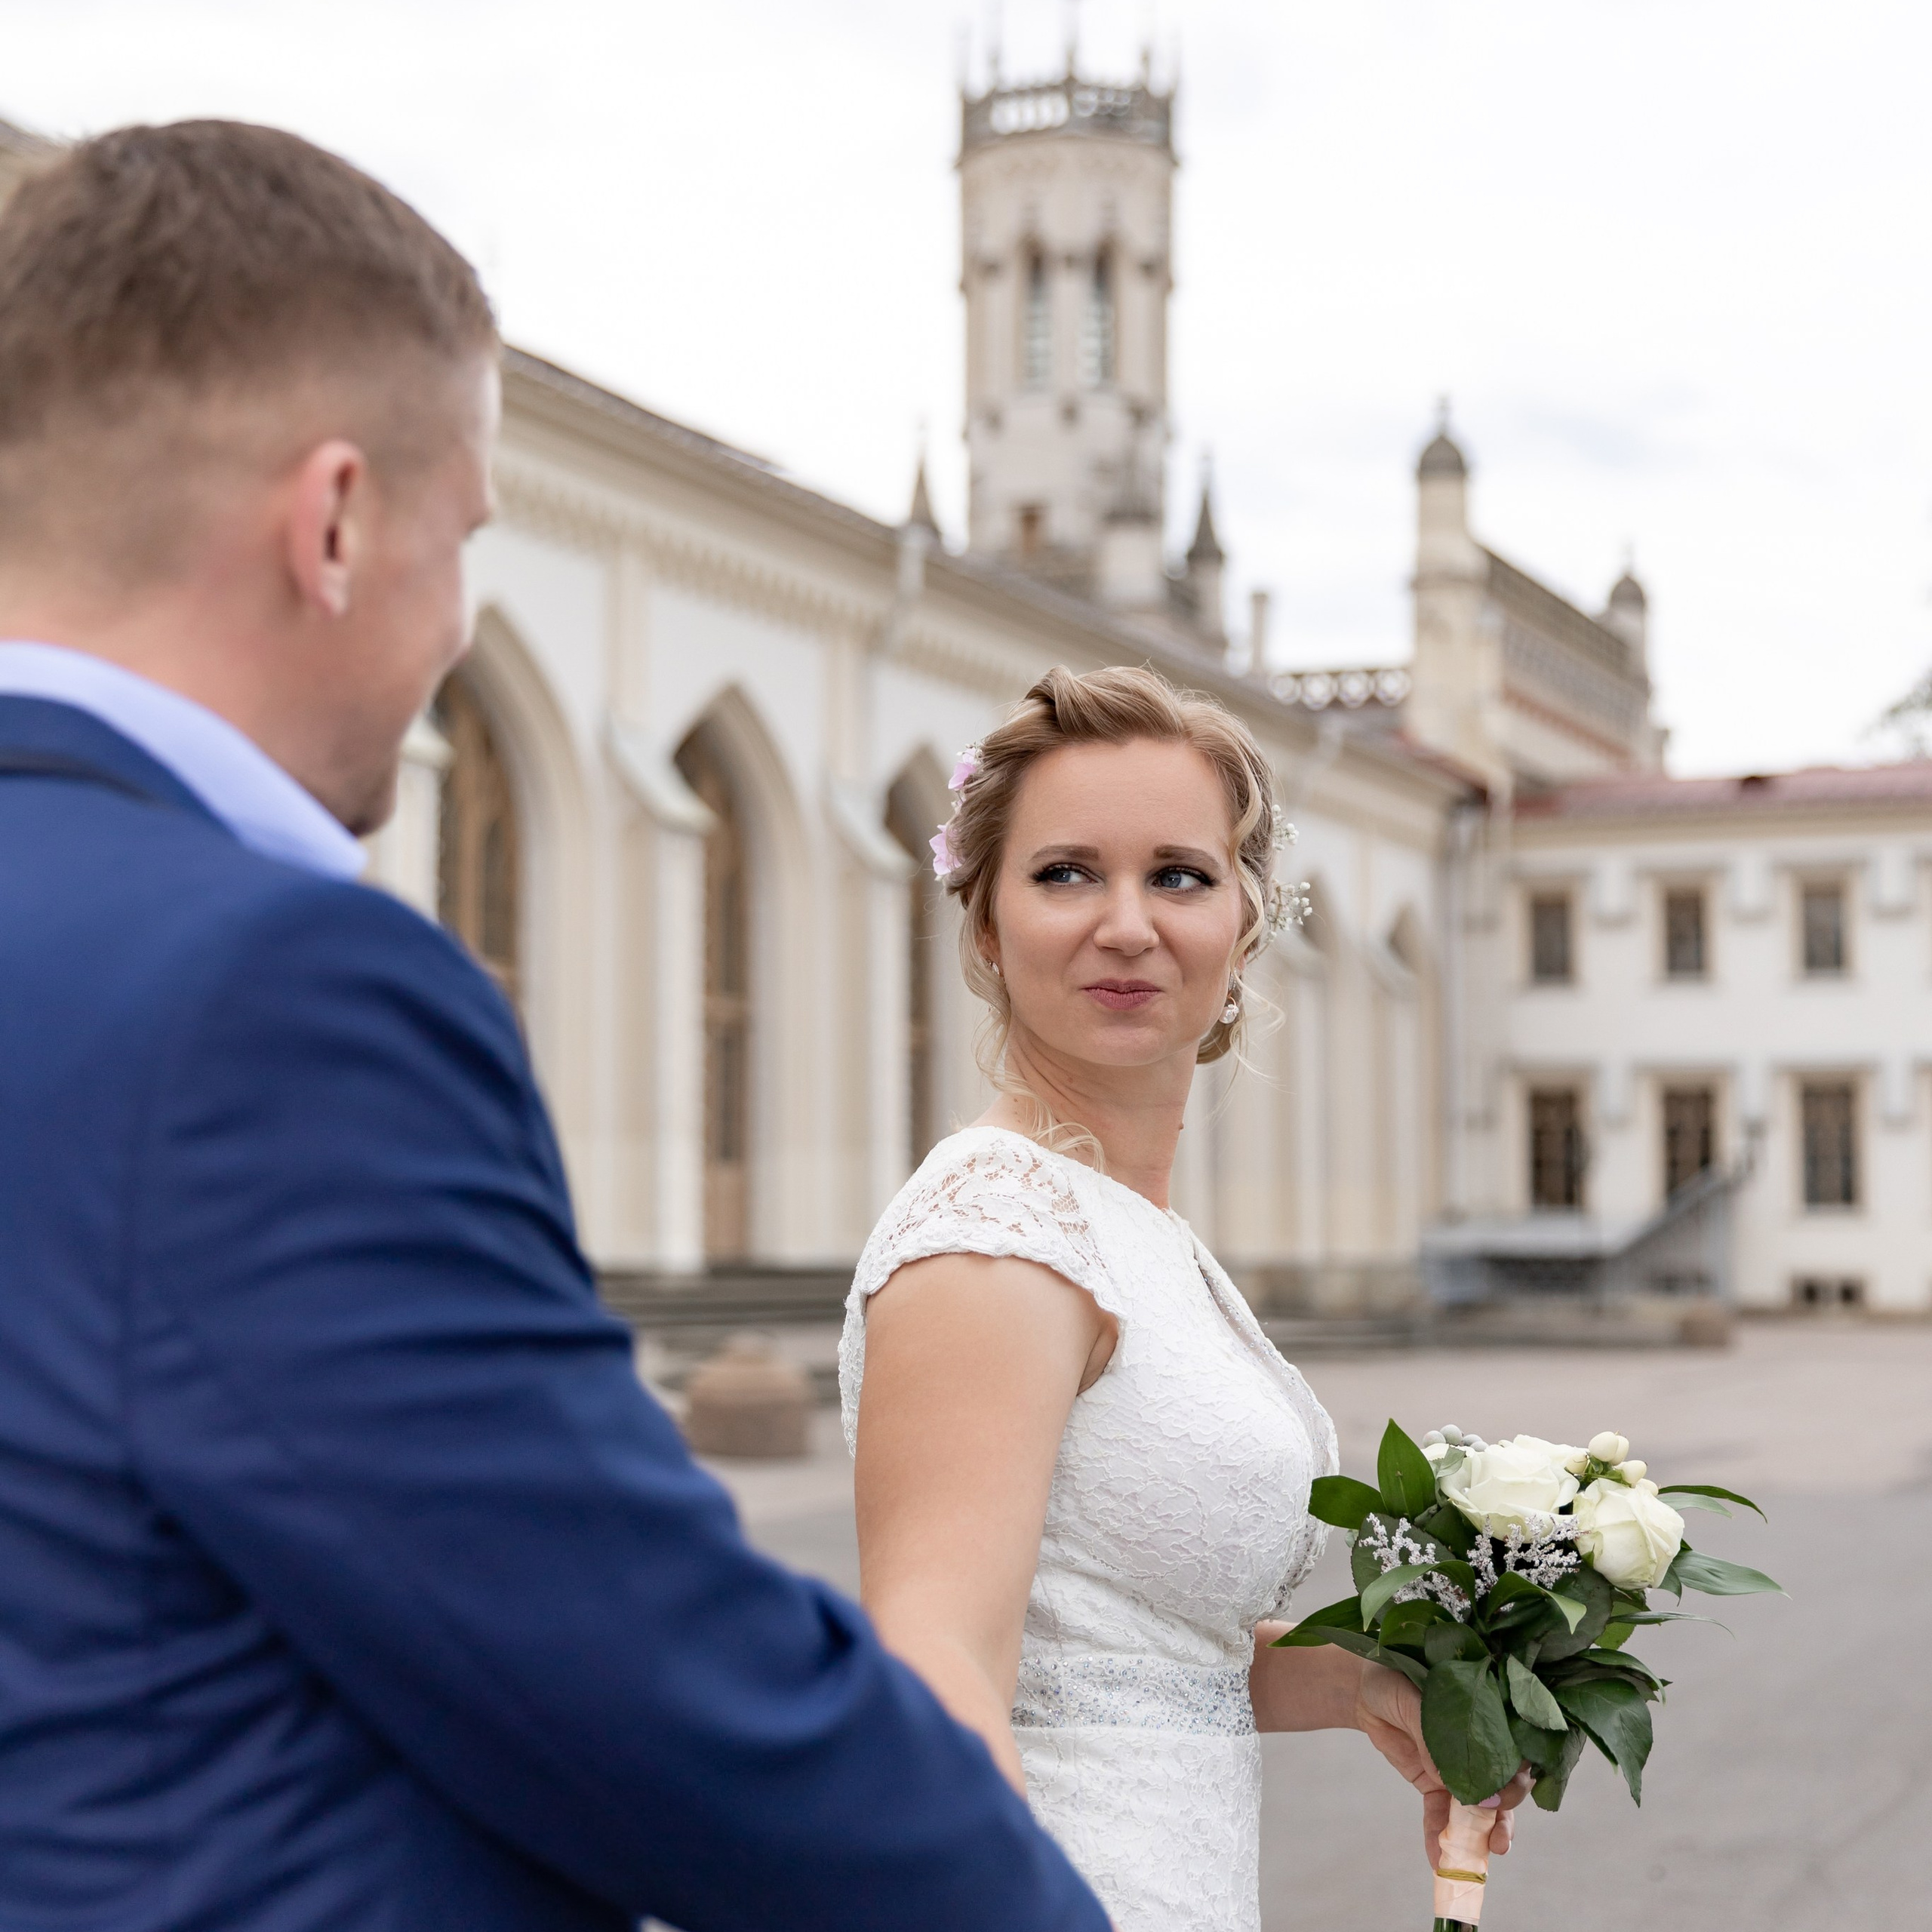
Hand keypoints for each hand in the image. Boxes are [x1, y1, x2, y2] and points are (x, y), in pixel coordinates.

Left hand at [1352, 1660, 1533, 1869]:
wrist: (1363, 1688)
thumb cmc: (1393, 1675)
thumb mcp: (1409, 1697)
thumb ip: (1432, 1735)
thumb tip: (1459, 1787)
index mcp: (1486, 1713)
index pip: (1516, 1745)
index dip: (1521, 1770)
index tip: (1515, 1788)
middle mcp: (1480, 1745)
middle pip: (1505, 1784)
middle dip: (1505, 1813)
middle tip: (1498, 1835)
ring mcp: (1459, 1768)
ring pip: (1480, 1808)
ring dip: (1483, 1836)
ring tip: (1481, 1858)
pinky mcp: (1434, 1784)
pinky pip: (1440, 1816)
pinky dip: (1439, 1838)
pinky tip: (1437, 1860)